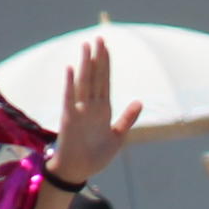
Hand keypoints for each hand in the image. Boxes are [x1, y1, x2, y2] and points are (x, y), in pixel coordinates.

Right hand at [48, 38, 142, 188]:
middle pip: (95, 77)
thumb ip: (127, 119)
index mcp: (103, 109)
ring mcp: (79, 110)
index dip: (106, 64)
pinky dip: (70, 84)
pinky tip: (71, 69)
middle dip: (97, 57)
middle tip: (99, 37)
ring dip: (85, 64)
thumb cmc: (96, 156)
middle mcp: (90, 106)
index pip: (105, 81)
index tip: (107, 47)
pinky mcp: (69, 118)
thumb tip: (139, 102)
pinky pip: (69, 98)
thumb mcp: (118, 137)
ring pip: (83, 82)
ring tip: (86, 46)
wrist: (79, 171)